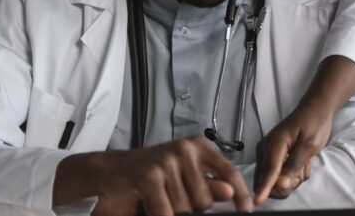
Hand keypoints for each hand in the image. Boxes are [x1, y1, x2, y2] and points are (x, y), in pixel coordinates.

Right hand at [54, 135, 252, 215]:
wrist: (108, 173)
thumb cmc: (148, 177)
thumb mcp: (182, 180)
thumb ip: (207, 186)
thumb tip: (230, 193)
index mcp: (198, 146)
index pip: (229, 173)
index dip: (240, 195)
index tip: (246, 209)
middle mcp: (185, 148)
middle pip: (205, 200)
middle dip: (191, 210)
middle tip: (169, 200)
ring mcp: (167, 160)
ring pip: (185, 209)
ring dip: (171, 212)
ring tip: (156, 199)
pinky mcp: (150, 175)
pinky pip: (166, 212)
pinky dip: (159, 215)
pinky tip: (148, 205)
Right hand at [253, 55, 354, 204]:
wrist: (314, 111)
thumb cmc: (313, 124)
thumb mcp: (309, 146)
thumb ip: (294, 165)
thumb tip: (281, 184)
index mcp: (274, 145)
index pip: (269, 171)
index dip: (264, 188)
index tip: (257, 202)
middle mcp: (266, 150)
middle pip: (268, 180)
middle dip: (286, 183)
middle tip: (301, 170)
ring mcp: (268, 155)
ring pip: (275, 181)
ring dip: (292, 179)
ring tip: (303, 163)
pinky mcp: (273, 159)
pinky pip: (280, 177)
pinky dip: (293, 175)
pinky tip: (301, 163)